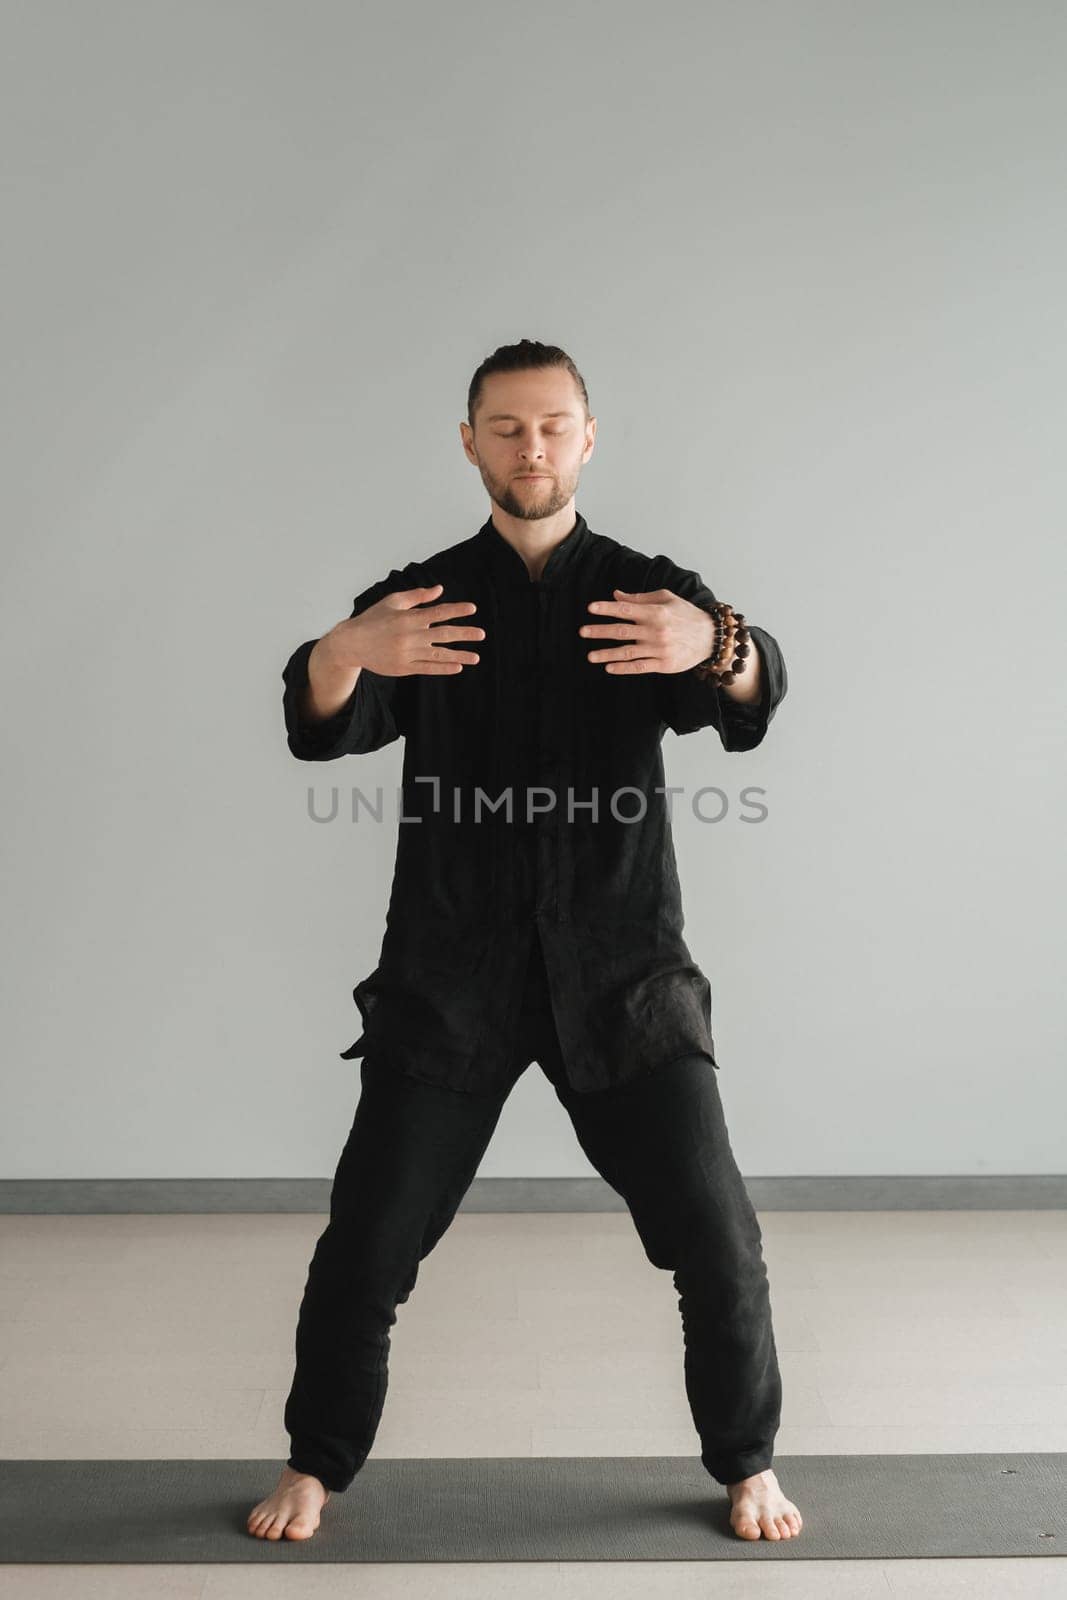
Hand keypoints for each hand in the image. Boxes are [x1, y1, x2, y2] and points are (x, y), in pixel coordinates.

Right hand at [322, 583, 484, 676]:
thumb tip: (440, 590)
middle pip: (442, 634)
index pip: (437, 613)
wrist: (351, 643)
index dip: (456, 610)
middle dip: (464, 634)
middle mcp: (409, 636)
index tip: (472, 609)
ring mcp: (407, 654)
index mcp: (408, 618)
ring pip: (438, 655)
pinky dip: (443, 668)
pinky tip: (457, 667)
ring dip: (459, 656)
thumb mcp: (392, 602)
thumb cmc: (373, 619)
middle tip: (482, 634)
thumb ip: (417, 596)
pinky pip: (428, 668)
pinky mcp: (404, 667)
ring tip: (476, 657)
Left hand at [579, 588, 726, 673]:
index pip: (627, 610)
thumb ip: (639, 598)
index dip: (607, 608)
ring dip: (607, 654)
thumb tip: (615, 595)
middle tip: (582, 631)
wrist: (711, 638)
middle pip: (622, 631)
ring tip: (590, 656)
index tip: (590, 608)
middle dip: (600, 631)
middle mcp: (656, 631)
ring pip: (627, 652)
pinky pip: (639, 667)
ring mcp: (659, 649)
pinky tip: (609, 667)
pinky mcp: (664, 664)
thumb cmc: (686, 614)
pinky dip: (623, 668)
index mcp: (656, 612)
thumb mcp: (666, 599)